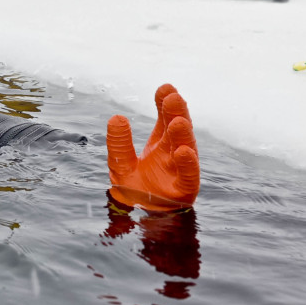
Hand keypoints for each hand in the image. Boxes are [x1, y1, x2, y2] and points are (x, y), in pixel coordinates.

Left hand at [106, 84, 199, 211]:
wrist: (138, 217)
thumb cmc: (134, 188)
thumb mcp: (121, 163)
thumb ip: (119, 143)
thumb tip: (117, 117)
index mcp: (161, 145)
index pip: (165, 120)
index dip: (165, 104)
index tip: (164, 88)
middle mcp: (174, 154)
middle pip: (177, 130)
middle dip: (175, 113)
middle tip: (172, 96)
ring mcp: (181, 171)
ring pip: (186, 149)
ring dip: (183, 135)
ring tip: (177, 121)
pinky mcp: (183, 191)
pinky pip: (189, 177)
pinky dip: (188, 165)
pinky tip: (183, 151)